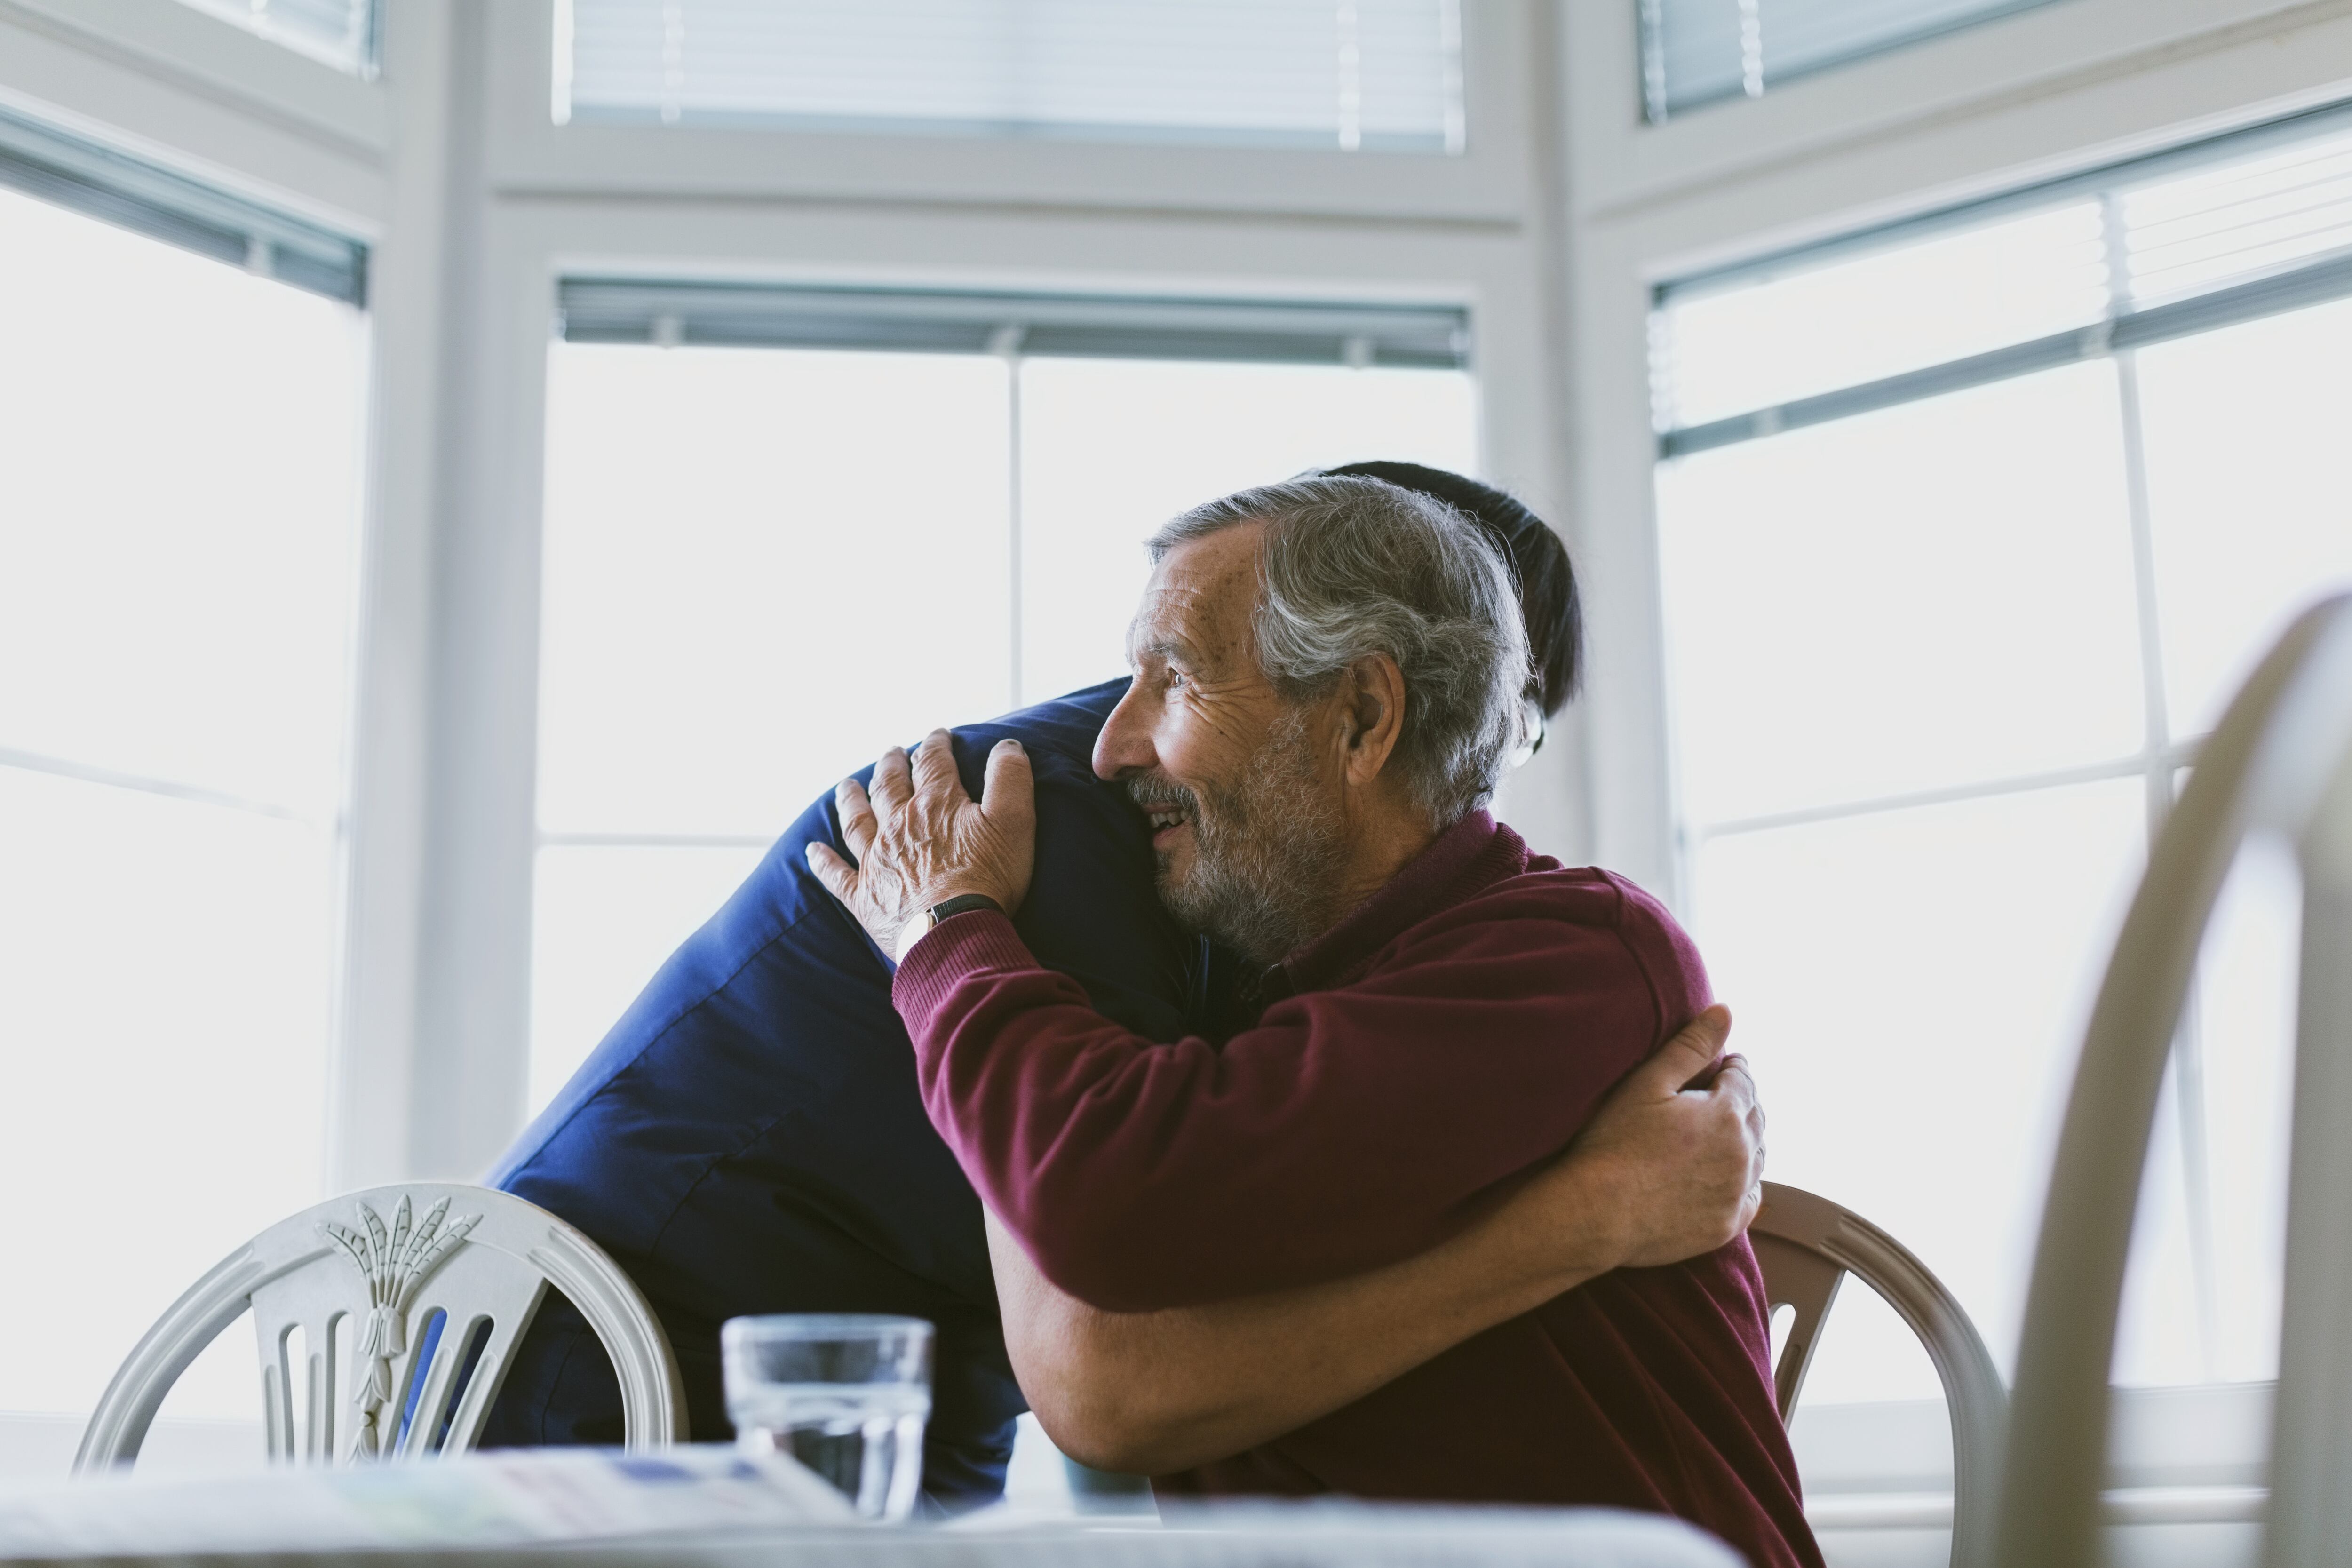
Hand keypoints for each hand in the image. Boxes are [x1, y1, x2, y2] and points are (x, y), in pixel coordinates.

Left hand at [805, 729, 1035, 956]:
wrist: (954, 932)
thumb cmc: (989, 878)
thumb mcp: (1014, 821)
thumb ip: (1010, 779)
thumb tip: (1007, 744)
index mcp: (935, 804)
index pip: (933, 762)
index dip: (936, 744)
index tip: (939, 734)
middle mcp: (898, 825)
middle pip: (889, 785)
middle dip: (892, 765)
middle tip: (892, 752)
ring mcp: (876, 861)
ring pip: (857, 821)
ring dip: (850, 800)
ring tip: (846, 786)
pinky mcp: (865, 897)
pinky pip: (836, 875)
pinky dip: (823, 862)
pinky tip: (812, 851)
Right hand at [1544, 1006, 1763, 1269]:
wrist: (1596, 1213)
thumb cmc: (1614, 1143)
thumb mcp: (1649, 1083)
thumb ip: (1691, 1046)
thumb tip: (1724, 1011)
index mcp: (1726, 1113)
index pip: (1743, 1080)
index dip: (1733, 1069)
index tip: (1724, 1066)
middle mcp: (1743, 1153)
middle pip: (1756, 1117)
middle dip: (1742, 1101)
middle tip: (1722, 1096)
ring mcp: (1736, 1193)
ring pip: (1758, 1157)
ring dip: (1746, 1140)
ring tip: (1722, 1134)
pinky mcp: (1726, 1225)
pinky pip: (1751, 1198)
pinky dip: (1745, 1182)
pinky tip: (1726, 1177)